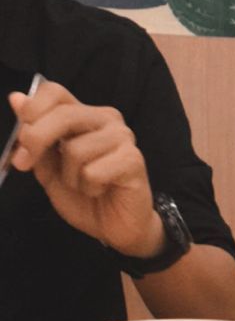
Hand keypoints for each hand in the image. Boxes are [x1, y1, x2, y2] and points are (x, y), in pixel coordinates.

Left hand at [9, 81, 165, 257]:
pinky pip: (93, 172)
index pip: (55, 92)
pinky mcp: (133, 160)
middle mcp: (106, 119)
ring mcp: (123, 138)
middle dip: (37, 140)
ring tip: (84, 185)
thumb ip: (34, 138)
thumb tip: (16, 99)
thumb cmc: (85, 197)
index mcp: (84, 115)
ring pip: (76, 150)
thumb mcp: (48, 169)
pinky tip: (100, 190)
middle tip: (25, 164)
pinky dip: (89, 188)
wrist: (116, 228)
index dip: (32, 110)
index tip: (19, 139)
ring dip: (70, 177)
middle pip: (63, 115)